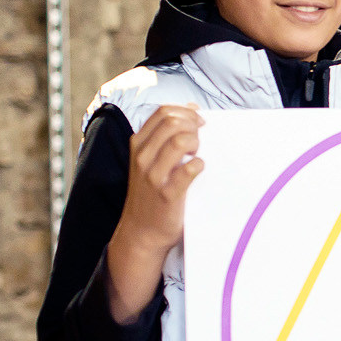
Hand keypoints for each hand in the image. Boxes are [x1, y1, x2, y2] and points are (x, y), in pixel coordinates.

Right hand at [106, 104, 204, 324]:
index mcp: (138, 144)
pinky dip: (199, 165)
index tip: (199, 122)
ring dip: (197, 143)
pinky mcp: (167, 193)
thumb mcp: (151, 160)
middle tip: (202, 140)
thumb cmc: (151, 193)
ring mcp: (153, 175)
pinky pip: (188, 170)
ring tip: (198, 154)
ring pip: (180, 141)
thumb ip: (167, 134)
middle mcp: (142, 157)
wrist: (141, 232)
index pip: (162, 112)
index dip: (186, 112)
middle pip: (172, 122)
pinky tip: (199, 170)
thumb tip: (193, 108)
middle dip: (193, 125)